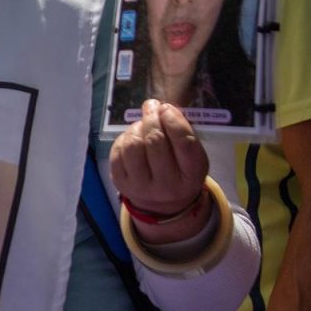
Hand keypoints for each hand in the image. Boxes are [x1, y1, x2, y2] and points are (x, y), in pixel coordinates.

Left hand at [109, 99, 211, 243]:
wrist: (163, 204)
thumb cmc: (180, 171)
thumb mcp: (193, 157)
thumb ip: (183, 134)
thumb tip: (162, 108)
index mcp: (192, 175)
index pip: (184, 144)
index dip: (174, 121)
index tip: (167, 107)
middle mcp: (166, 184)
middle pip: (155, 141)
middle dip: (152, 118)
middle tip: (152, 107)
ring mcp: (140, 186)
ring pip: (133, 145)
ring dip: (137, 127)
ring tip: (143, 123)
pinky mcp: (120, 182)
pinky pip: (118, 151)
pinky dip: (125, 138)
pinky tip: (133, 136)